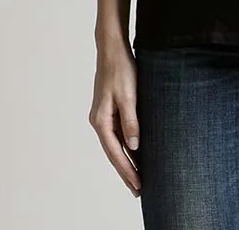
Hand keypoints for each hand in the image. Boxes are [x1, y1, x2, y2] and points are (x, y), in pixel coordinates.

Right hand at [88, 41, 140, 196]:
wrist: (112, 50)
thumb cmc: (121, 69)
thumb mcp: (129, 95)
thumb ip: (131, 121)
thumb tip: (134, 146)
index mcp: (101, 121)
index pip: (116, 153)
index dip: (128, 170)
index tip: (138, 185)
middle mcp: (99, 121)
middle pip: (114, 153)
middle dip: (126, 171)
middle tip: (139, 190)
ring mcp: (103, 116)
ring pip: (115, 145)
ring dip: (126, 160)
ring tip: (138, 177)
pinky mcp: (109, 109)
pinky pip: (117, 134)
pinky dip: (125, 146)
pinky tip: (134, 152)